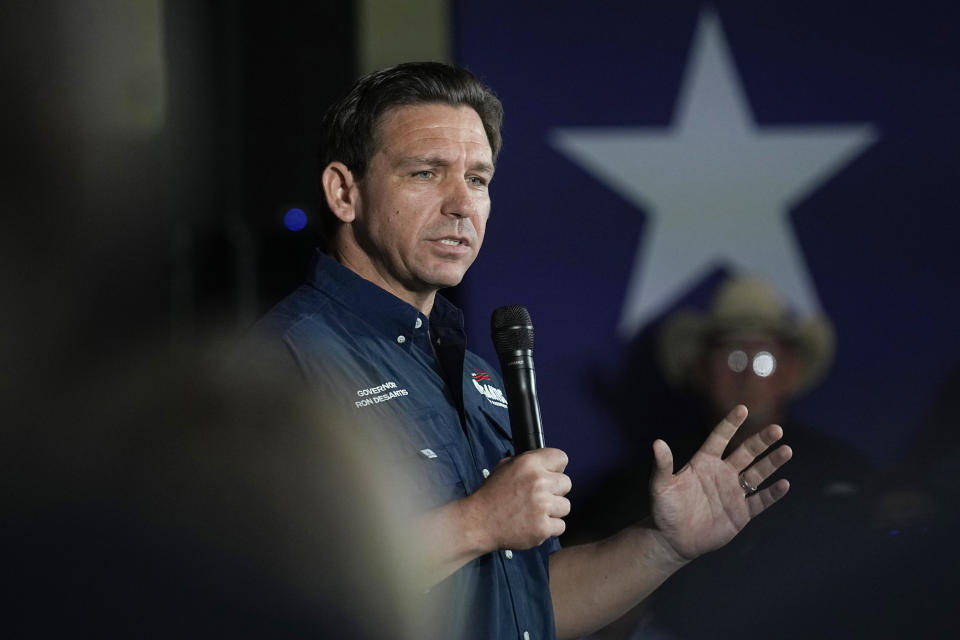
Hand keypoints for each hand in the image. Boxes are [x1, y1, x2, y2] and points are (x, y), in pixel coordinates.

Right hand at [468, 447, 571, 550]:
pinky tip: (534, 524)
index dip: (556, 468)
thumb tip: (546, 463)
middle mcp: (539, 482)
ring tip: (535, 512)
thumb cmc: (492, 495)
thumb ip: (528, 462)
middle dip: (555, 490)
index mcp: (529, 464)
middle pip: (567, 483)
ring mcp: (542, 506)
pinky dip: (549, 528)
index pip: (561, 458)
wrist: (479, 522)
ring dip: (553, 510)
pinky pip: (560, 526)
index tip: (550, 475)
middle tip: (540, 497)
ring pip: (565, 506)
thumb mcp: (505, 466)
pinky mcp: (543, 527)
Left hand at [649, 405, 790, 562]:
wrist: (673, 539)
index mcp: (704, 462)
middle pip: (745, 452)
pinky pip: (760, 501)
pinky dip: (772, 493)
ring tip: (786, 450)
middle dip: (761, 441)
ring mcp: (733, 493)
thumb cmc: (664, 509)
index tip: (742, 409)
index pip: (720, 438)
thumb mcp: (661, 486)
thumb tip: (657, 443)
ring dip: (772, 462)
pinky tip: (784, 484)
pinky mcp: (741, 513)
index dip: (730, 424)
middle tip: (777, 429)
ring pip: (757, 473)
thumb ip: (663, 465)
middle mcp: (722, 473)